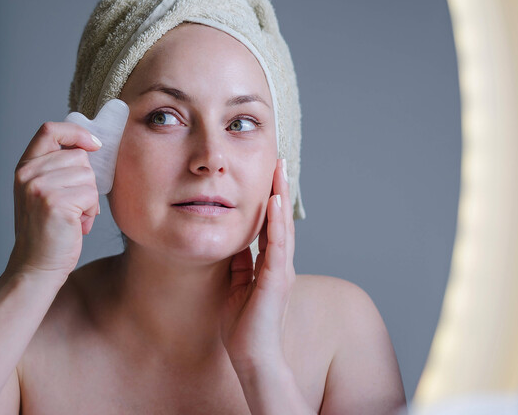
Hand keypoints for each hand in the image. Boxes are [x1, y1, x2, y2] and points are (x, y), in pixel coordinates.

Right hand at [8, 121, 101, 277]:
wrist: (36, 267)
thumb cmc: (47, 231)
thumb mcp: (43, 192)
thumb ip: (57, 168)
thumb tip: (90, 146)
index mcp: (25, 167)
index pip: (50, 130)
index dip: (76, 132)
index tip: (93, 145)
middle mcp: (28, 174)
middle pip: (78, 156)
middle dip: (86, 181)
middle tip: (74, 204)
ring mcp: (40, 188)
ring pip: (88, 176)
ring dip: (89, 198)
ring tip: (74, 217)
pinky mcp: (55, 203)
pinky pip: (91, 194)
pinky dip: (91, 212)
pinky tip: (77, 225)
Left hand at [220, 158, 295, 370]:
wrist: (253, 358)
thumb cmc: (243, 327)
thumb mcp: (236, 286)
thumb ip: (240, 264)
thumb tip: (235, 242)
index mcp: (270, 265)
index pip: (271, 225)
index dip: (270, 198)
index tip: (268, 173)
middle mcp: (280, 264)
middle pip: (281, 219)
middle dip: (279, 188)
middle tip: (279, 159)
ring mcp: (280, 271)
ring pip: (282, 226)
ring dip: (281, 196)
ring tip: (279, 170)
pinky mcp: (276, 281)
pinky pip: (277, 246)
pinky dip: (276, 222)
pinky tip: (274, 202)